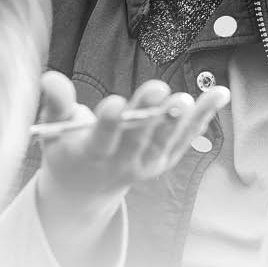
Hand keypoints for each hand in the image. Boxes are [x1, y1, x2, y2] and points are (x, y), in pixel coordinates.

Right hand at [34, 71, 229, 266]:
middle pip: (137, 138)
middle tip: (161, 90)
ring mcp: (147, 164)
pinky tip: (219, 93)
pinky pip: (186, 137)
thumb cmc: (68, 149)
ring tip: (189, 97)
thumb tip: (48, 76)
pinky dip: (203, 116)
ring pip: (166, 140)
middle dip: (149, 115)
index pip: (101, 140)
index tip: (115, 103)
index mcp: (90, 156)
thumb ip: (56, 104)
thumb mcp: (54, 130)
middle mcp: (121, 164)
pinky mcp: (165, 160)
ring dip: (179, 119)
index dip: (108, 123)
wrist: (86, 190)